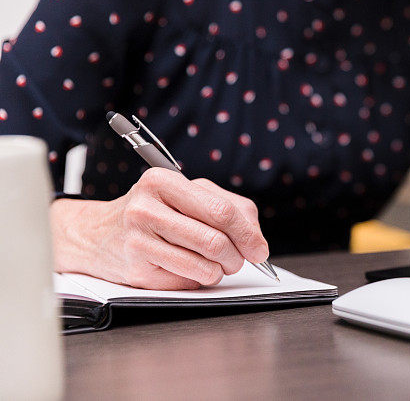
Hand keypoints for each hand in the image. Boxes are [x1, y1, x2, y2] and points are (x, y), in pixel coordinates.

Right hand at [50, 168, 268, 289]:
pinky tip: (192, 269)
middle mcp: (146, 208)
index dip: (248, 234)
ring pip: (204, 265)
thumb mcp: (187, 195)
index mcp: (163, 182)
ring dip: (220, 270)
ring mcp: (138, 240)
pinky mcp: (135, 270)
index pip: (221, 211)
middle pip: (215, 241)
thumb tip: (256, 239)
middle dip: (238, 256)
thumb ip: (228, 207)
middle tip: (240, 260)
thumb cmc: (152, 211)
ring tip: (216, 264)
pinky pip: (187, 281)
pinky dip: (200, 279)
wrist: (96, 233)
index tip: (259, 248)